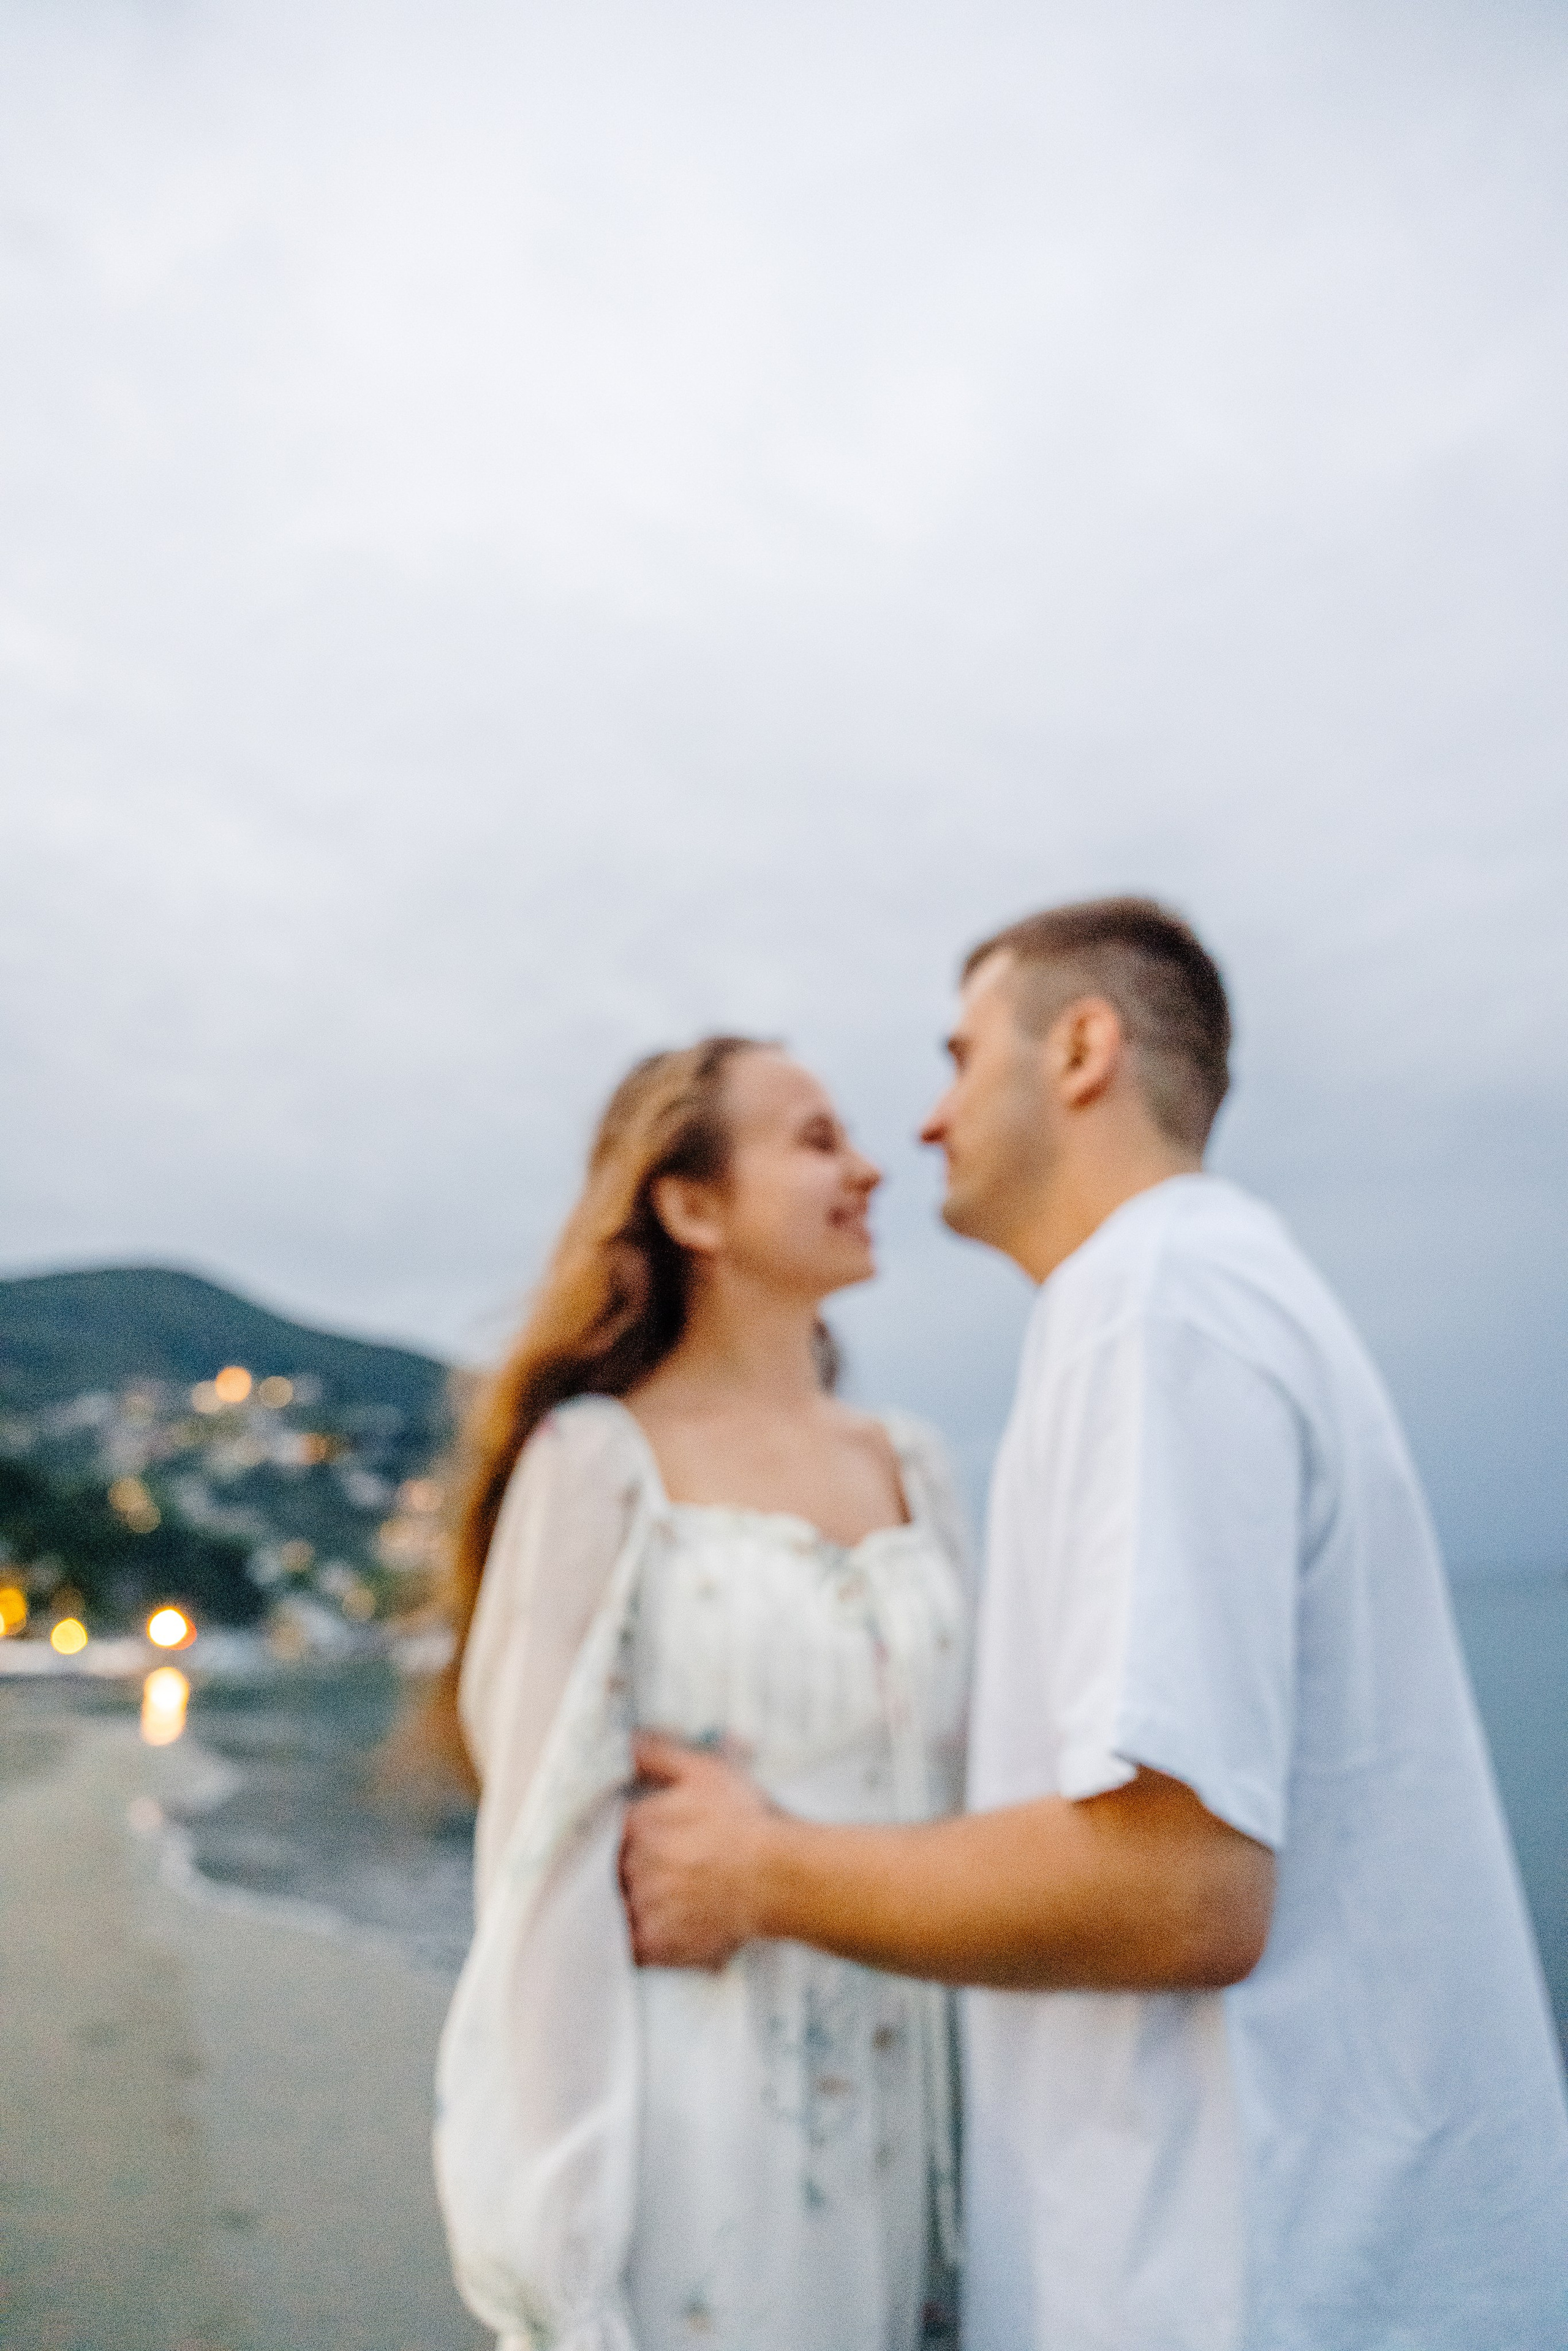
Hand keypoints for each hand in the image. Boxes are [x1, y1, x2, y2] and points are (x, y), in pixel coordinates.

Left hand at [620, 1732, 775, 1970]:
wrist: (776, 1876)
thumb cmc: (744, 1820)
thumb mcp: (705, 1771)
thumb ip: (659, 1755)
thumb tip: (627, 1741)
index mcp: (637, 1824)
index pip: (618, 1833)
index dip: (636, 1838)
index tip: (657, 1843)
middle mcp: (632, 1866)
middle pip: (618, 1870)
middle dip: (636, 1870)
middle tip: (669, 1873)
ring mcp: (643, 1907)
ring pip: (623, 1908)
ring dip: (637, 1905)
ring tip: (667, 1904)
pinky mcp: (657, 1944)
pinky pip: (633, 1947)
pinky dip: (642, 1941)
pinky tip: (661, 1932)